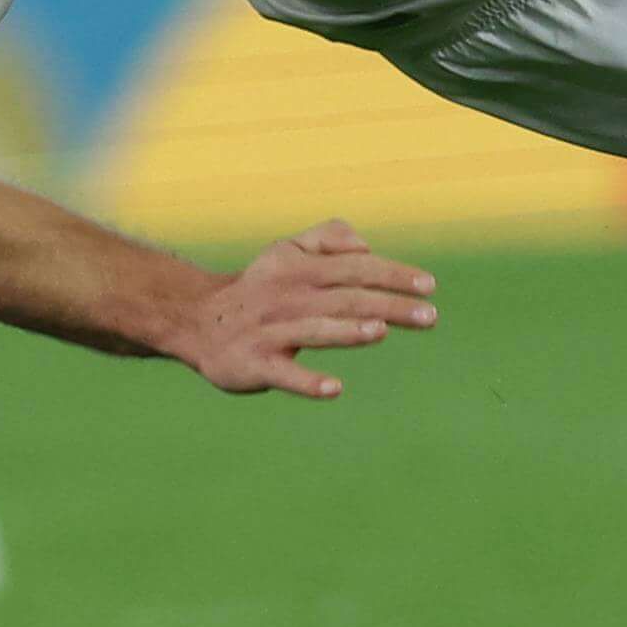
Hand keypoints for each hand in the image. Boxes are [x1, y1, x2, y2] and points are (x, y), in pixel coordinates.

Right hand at [168, 220, 438, 397]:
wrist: (197, 320)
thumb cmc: (261, 286)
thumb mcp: (290, 249)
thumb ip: (330, 237)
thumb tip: (367, 246)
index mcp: (299, 267)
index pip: (354, 267)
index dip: (392, 274)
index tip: (429, 286)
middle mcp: (286, 295)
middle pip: (344, 299)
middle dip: (388, 305)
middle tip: (430, 317)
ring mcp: (269, 331)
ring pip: (315, 330)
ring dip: (348, 331)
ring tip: (381, 331)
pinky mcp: (254, 364)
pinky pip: (283, 374)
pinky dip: (307, 381)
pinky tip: (335, 389)